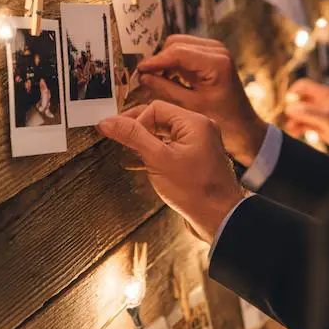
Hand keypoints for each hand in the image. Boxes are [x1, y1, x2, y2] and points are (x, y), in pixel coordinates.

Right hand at [98, 101, 244, 242]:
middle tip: (117, 138)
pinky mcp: (194, 160)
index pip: (155, 108)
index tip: (121, 136)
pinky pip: (169, 149)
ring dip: (143, 142)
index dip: (135, 121)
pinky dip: (153, 154)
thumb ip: (133, 137)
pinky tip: (137, 163)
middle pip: (159, 119)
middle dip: (137, 130)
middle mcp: (199, 129)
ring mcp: (198, 145)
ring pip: (163, 135)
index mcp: (194, 122)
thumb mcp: (158, 160)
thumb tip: (108, 121)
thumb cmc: (195, 191)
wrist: (219, 219)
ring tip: (125, 151)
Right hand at [137, 35, 266, 165]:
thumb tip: (143, 76)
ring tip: (152, 79)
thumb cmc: (222, 119)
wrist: (242, 125)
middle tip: (144, 77)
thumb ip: (165, 88)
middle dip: (159, 59)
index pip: (177, 52)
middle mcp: (217, 50)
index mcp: (216, 62)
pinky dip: (172, 63)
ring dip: (164, 61)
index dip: (155, 61)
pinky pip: (184, 52)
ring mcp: (214, 50)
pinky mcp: (210, 55)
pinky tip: (164, 78)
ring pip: (177, 45)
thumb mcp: (190, 105)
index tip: (139, 71)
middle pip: (175, 43)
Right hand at [285, 79, 328, 159]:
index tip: (287, 105)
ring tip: (291, 131)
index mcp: (324, 94)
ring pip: (301, 114)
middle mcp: (321, 102)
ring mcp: (320, 114)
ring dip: (294, 121)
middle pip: (299, 100)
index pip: (303, 85)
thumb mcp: (326, 120)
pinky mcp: (320, 126)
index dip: (293, 93)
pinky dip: (299, 128)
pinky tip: (295, 134)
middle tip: (287, 121)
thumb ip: (307, 113)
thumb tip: (289, 109)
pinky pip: (305, 124)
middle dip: (292, 110)